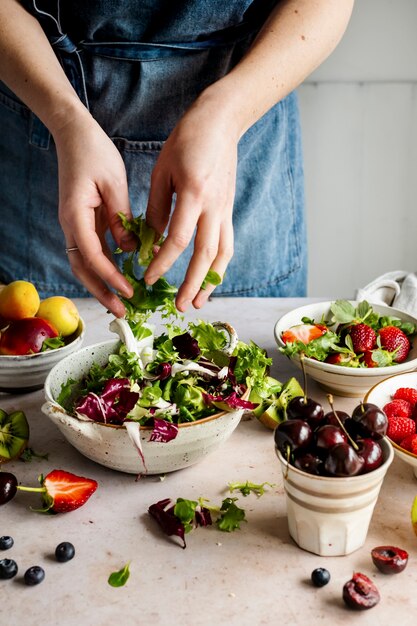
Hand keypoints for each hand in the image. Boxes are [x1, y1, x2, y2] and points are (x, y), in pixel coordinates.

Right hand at [53, 111, 135, 316]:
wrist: (74, 134)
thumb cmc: (95, 152)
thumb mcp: (115, 184)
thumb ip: (122, 218)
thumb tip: (131, 249)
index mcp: (76, 216)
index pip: (93, 257)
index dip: (111, 277)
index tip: (130, 291)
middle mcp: (71, 225)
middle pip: (83, 269)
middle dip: (102, 292)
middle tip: (123, 311)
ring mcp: (74, 225)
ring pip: (85, 264)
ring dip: (101, 284)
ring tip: (122, 302)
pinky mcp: (82, 222)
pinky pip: (91, 251)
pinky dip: (104, 267)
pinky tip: (120, 276)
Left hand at [144, 92, 238, 311]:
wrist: (221, 123)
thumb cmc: (187, 141)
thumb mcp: (163, 170)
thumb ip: (157, 206)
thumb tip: (151, 238)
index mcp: (194, 195)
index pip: (179, 239)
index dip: (163, 262)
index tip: (148, 276)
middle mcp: (215, 207)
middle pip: (205, 254)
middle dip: (192, 283)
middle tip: (179, 305)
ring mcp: (226, 210)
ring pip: (222, 254)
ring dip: (211, 282)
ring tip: (198, 302)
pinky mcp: (230, 210)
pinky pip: (227, 243)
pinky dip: (220, 265)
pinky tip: (210, 278)